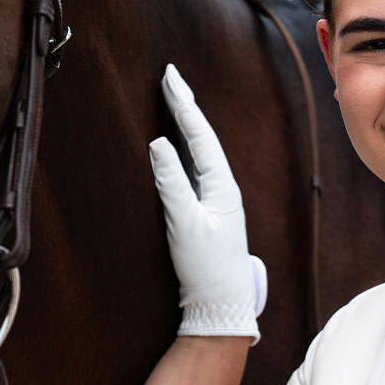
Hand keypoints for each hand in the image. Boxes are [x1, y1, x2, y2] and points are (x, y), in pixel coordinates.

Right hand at [150, 65, 266, 341]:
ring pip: (202, 156)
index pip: (201, 137)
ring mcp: (219, 204)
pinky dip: (187, 155)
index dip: (184, 106)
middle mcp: (225, 191)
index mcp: (223, 188)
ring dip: (188, 129)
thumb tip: (159, 144)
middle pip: (203, 140)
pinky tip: (181, 151)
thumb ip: (171, 183)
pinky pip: (198, 173)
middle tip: (171, 80)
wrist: (222, 307)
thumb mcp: (184, 223)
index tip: (170, 77)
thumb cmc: (207, 268)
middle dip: (186, 109)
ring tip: (176, 104)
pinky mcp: (210, 217)